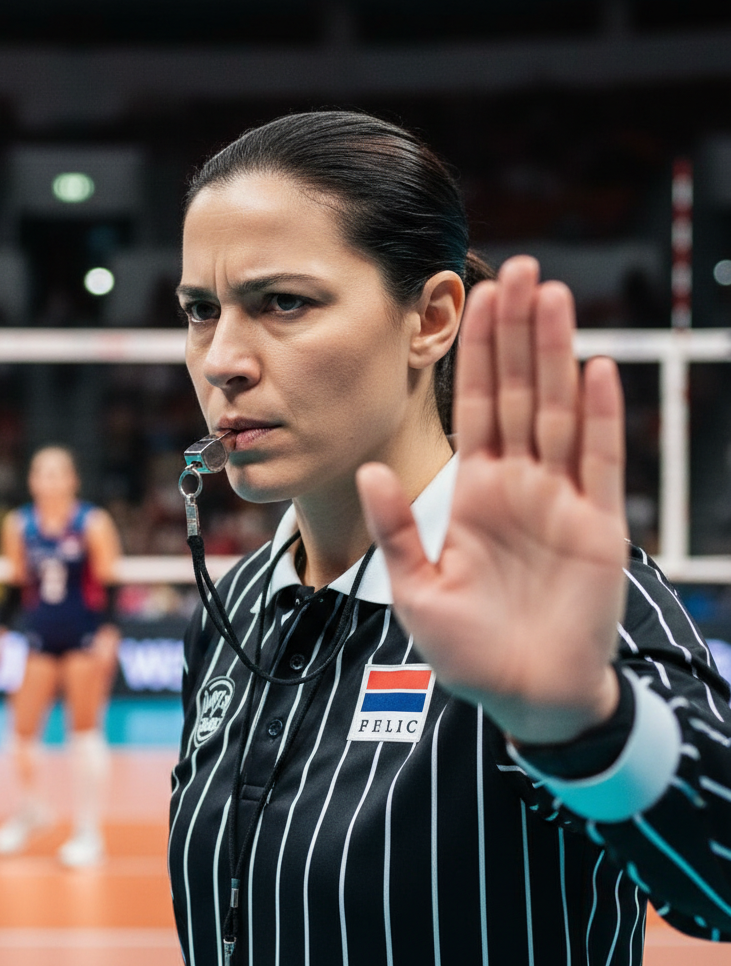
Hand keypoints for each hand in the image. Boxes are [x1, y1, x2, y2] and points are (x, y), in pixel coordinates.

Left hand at [357, 256, 626, 744]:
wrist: (521, 696)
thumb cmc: (466, 648)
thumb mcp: (415, 587)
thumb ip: (394, 528)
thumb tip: (368, 468)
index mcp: (473, 492)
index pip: (476, 406)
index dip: (476, 354)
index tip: (475, 298)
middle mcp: (518, 485)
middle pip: (517, 392)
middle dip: (517, 332)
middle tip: (519, 268)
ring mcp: (559, 501)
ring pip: (556, 411)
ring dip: (556, 353)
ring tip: (552, 295)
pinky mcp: (596, 528)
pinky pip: (597, 462)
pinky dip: (597, 417)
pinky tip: (595, 367)